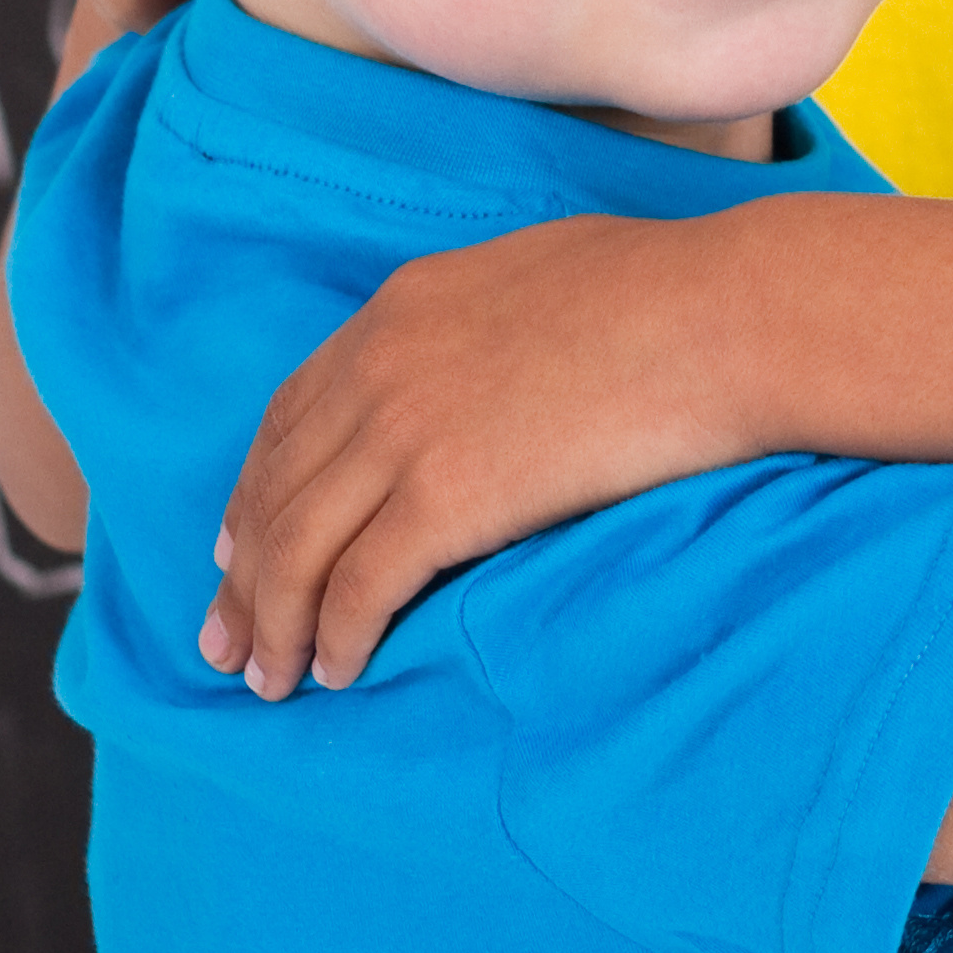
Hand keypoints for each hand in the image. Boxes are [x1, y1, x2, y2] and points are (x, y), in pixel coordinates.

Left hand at [205, 207, 779, 696]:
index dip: (254, 488)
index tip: (236, 547)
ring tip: (269, 679)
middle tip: (225, 639)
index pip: (291, 413)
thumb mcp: (544, 274)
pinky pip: (359, 586)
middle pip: (276, 487)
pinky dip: (335, 637)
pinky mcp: (447, 496)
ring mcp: (407, 430)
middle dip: (241, 574)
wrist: (727, 315)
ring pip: (296, 547)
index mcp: (403, 307)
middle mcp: (382, 366)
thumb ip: (485, 319)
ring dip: (274, 623)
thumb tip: (491, 358)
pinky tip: (338, 671)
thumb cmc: (675, 291)